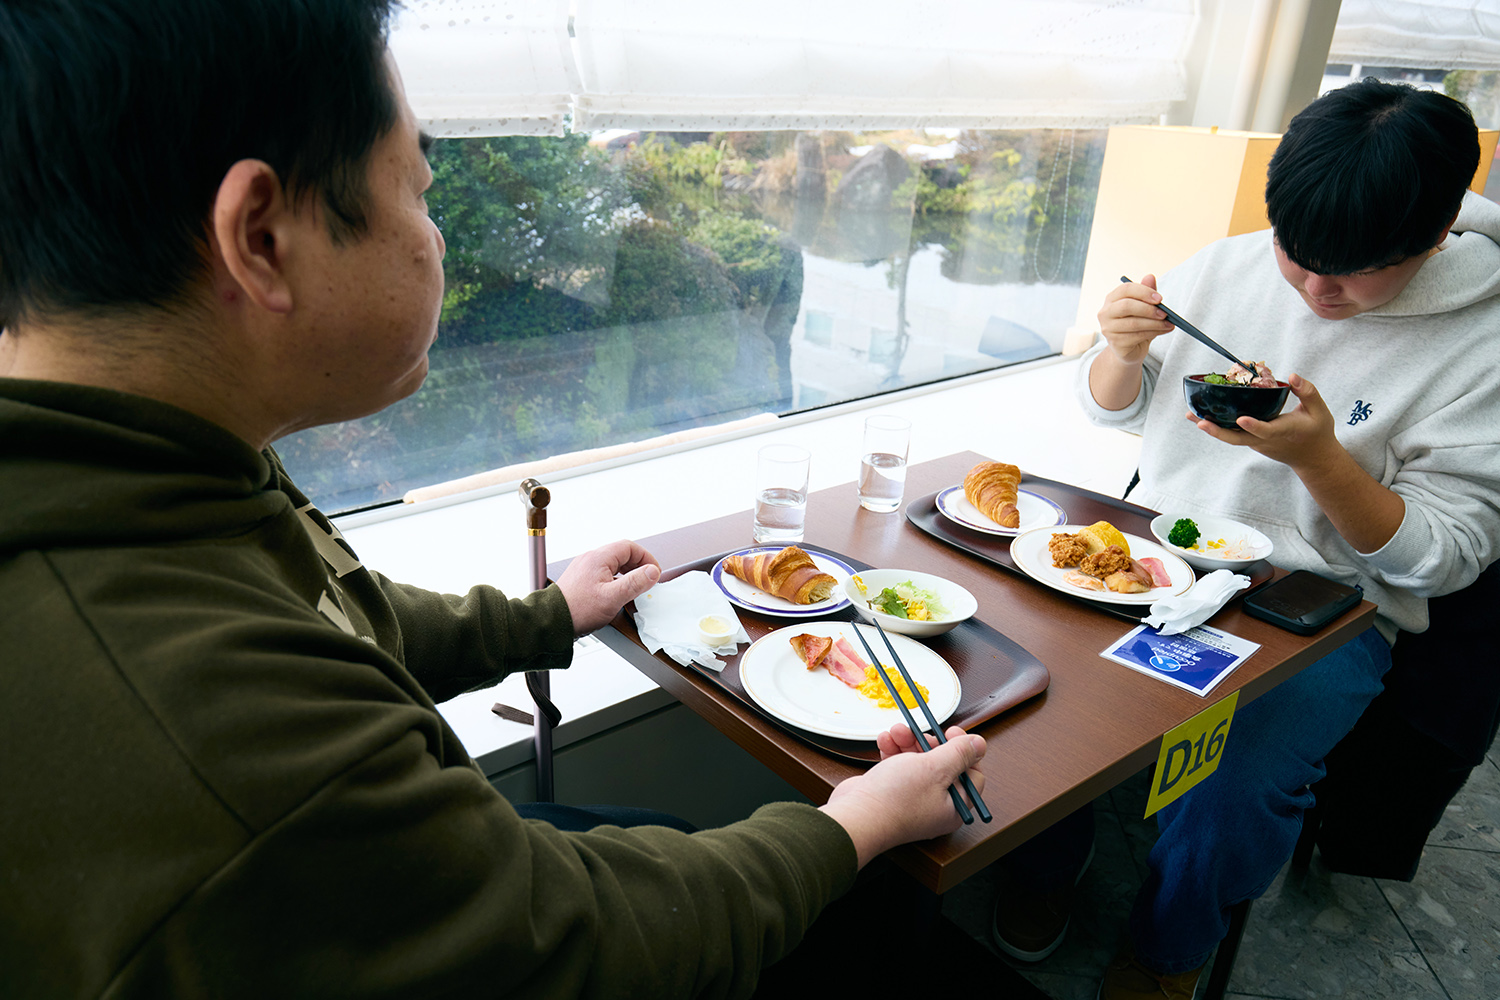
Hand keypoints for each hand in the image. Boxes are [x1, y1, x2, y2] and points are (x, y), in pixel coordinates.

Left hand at [555, 539, 660, 635]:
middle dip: (638, 566)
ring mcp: (584, 569)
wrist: (552, 622)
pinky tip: (616, 595)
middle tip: (646, 581)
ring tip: (633, 590)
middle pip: (622, 554)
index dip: (646, 558)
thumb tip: (653, 572)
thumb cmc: (577, 610)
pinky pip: (603, 574)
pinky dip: (615, 581)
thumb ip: (635, 583)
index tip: (653, 572)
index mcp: (598, 558)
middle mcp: (590, 559)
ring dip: (627, 574)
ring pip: (613, 564)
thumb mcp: (612, 598)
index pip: (629, 547)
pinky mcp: (581, 580)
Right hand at [820, 723, 986, 868]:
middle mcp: (936, 805)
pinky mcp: (891, 793)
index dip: (964, 751)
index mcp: (954, 806)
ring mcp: (912, 799)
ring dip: (907, 742)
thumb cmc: (896, 800)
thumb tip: (979, 744)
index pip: (971, 774)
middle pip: (942, 764)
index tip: (950, 733)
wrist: (856, 817)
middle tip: (919, 733)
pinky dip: (893, 751)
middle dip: (928, 742)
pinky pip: (898, 766)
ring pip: (917, 762)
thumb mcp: (936, 768)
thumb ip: (959, 754)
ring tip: (896, 732)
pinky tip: (885, 741)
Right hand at [1090, 274, 1173, 409]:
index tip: (1160, 299)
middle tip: (1165, 313)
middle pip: (1126, 306)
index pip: (1126, 289)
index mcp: (1112, 298)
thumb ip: (1146, 292)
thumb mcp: (1144, 306)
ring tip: (1168, 324)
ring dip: (1155, 323)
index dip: (1144, 292)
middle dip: (1149, 309)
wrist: (1130, 348)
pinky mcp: (1114, 343)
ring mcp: (1108, 329)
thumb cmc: (1137, 324)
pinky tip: (1163, 331)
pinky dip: (1153, 333)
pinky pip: (1136, 336)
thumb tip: (1150, 276)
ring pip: (1133, 323)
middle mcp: (1105, 312)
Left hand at [1187, 373, 1405, 551]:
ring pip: (1231, 437)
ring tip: (1189, 415)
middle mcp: (1265, 440)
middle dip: (1217, 431)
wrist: (1313, 458)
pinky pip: (1232, 435)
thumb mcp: (1320, 411)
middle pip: (1237, 439)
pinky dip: (1218, 426)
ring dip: (1210, 428)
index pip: (1265, 430)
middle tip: (1198, 421)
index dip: (1253, 426)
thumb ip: (1308, 392)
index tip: (1241, 419)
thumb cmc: (1317, 432)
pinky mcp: (1252, 442)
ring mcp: (1256, 443)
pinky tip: (1201, 415)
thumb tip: (1292, 376)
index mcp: (1282, 432)